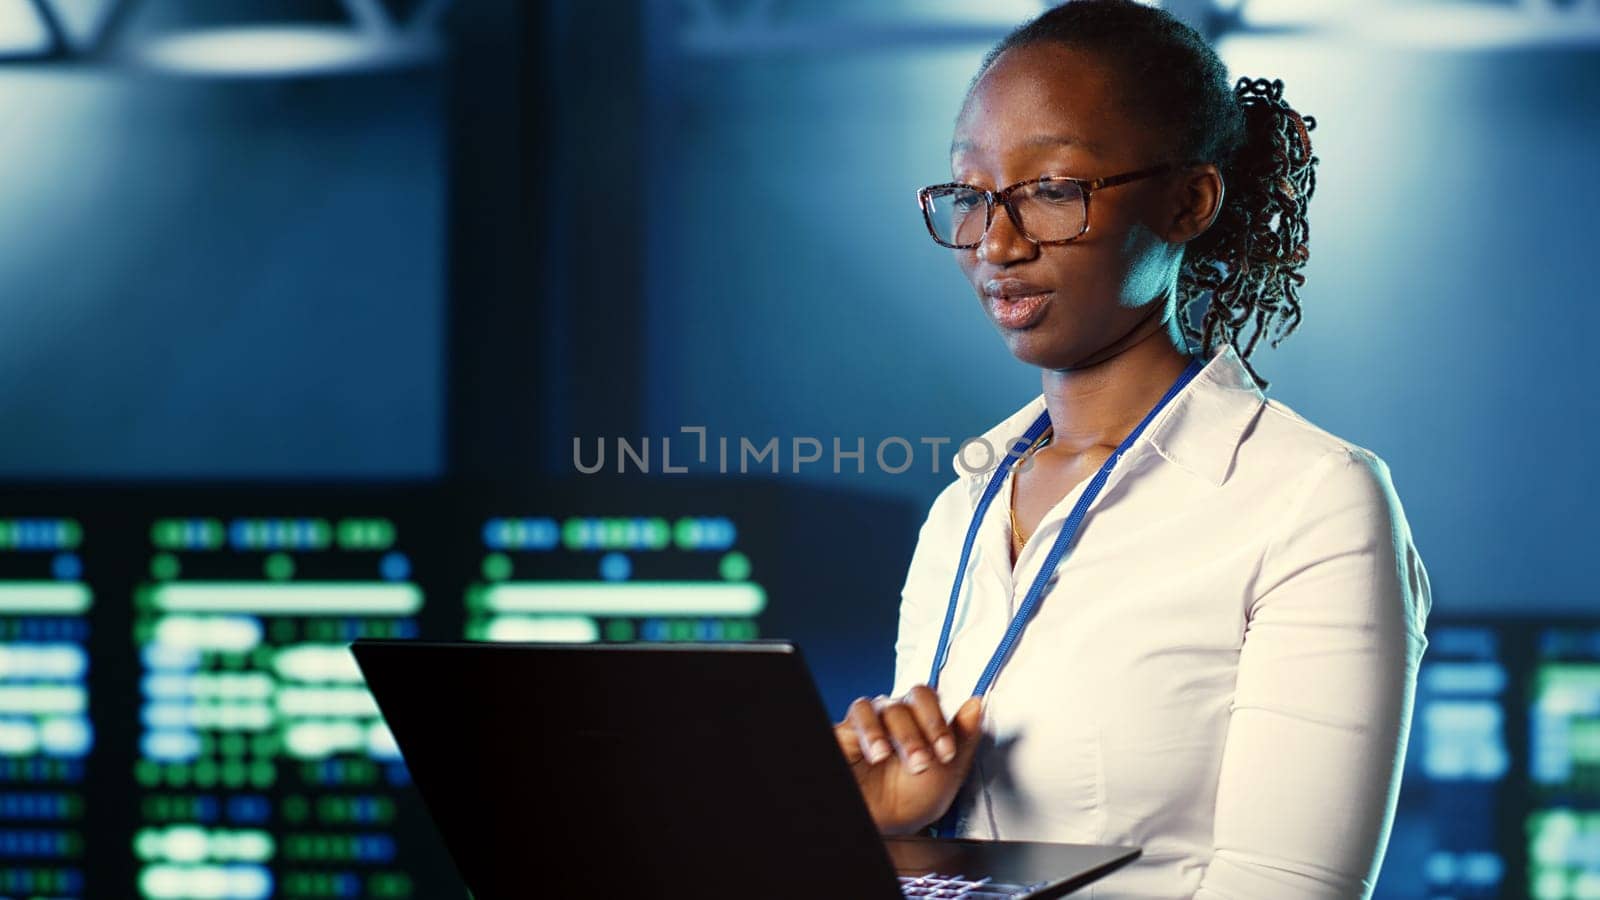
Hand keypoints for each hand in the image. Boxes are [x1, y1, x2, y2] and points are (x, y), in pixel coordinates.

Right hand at [833, 685, 984, 834]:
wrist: (885, 827)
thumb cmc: (914, 801)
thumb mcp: (949, 772)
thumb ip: (964, 737)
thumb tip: (975, 704)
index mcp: (920, 720)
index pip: (929, 698)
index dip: (939, 720)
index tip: (946, 752)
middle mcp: (896, 717)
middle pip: (913, 698)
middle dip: (925, 730)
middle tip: (925, 762)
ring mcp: (873, 722)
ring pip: (889, 705)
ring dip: (903, 734)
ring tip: (909, 763)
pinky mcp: (849, 731)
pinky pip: (860, 712)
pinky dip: (872, 731)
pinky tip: (879, 754)